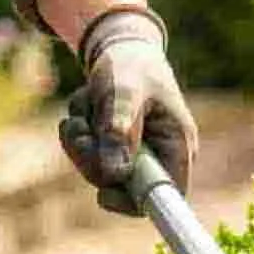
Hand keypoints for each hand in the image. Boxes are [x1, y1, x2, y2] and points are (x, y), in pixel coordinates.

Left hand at [58, 7, 199, 216]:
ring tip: (84, 105)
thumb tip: (114, 173)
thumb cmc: (131, 66)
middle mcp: (162, 155)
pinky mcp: (120, 149)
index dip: (134, 203)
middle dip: (90, 157)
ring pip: (100, 171)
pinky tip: (85, 110)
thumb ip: (119, 128)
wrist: (124, 49)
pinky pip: (91, 158)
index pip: (165, 196)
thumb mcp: (123, 91)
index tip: (101, 195)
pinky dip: (80, 134)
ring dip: (81, 141)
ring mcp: (140, 154)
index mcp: (178, 145)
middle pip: (122, 185)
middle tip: (75, 126)